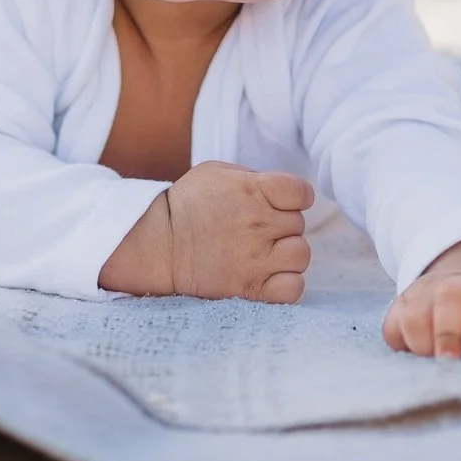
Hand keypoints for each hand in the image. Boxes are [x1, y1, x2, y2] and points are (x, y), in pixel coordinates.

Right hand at [98, 161, 313, 301]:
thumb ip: (254, 178)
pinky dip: (288, 282)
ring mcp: (256, 259)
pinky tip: (270, 274)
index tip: (280, 201)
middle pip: (299, 223)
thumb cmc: (187, 204)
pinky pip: (293, 288)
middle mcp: (258, 224)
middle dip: (282, 224)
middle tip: (257, 228)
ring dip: (287, 253)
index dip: (295, 196)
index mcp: (253, 190)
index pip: (302, 192)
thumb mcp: (217, 173)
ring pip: (301, 255)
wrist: (158, 245)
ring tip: (266, 252)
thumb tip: (282, 191)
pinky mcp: (251, 288)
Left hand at [383, 235, 460, 359]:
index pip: (415, 310)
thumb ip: (404, 334)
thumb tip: (409, 361)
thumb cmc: (440, 315)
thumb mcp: (416, 319)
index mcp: (430, 292)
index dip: (417, 336)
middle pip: (453, 294)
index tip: (424, 361)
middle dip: (447, 329)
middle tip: (447, 363)